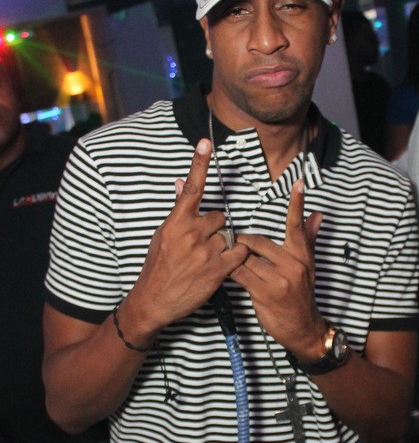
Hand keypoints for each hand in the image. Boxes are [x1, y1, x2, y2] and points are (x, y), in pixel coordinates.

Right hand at [128, 139, 248, 333]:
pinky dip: (237, 255)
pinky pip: (240, 252)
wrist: (155, 300)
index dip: (199, 164)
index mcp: (175, 223)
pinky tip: (224, 263)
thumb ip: (177, 211)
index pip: (190, 188)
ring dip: (224, 244)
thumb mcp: (162, 235)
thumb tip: (179, 183)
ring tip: (207, 259)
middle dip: (215, 228)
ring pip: (229, 235)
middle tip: (202, 245)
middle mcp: (191, 234)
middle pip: (219, 216)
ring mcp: (206, 251)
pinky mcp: (219, 269)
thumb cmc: (157, 266)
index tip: (205, 142)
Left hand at [231, 179, 325, 359]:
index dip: (297, 204)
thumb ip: (308, 239)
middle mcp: (293, 265)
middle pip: (259, 242)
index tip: (298, 183)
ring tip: (226, 260)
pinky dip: (231, 272)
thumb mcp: (308, 267)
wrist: (303, 328)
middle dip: (242, 242)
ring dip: (234, 259)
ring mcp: (279, 279)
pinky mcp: (265, 293)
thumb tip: (317, 215)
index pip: (297, 225)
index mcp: (302, 256)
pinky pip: (241, 275)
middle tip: (230, 242)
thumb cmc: (301, 295)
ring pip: (246, 258)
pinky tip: (226, 272)